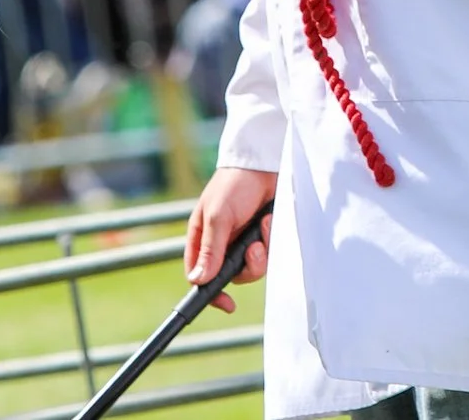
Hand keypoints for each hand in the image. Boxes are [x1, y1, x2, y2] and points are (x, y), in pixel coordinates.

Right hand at [185, 166, 277, 313]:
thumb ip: (210, 250)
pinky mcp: (263, 238)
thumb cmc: (234, 185)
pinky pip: (269, 255)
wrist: (264, 165)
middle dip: (247, 266)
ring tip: (264, 227)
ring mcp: (243, 241)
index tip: (226, 303)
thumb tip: (197, 280)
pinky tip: (269, 221)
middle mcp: (221, 243)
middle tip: (254, 248)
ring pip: (253, 268)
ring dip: (261, 252)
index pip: (199, 275)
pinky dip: (271, 241)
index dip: (209, 292)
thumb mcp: (218, 217)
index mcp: (202, 238)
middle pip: (231, 275)